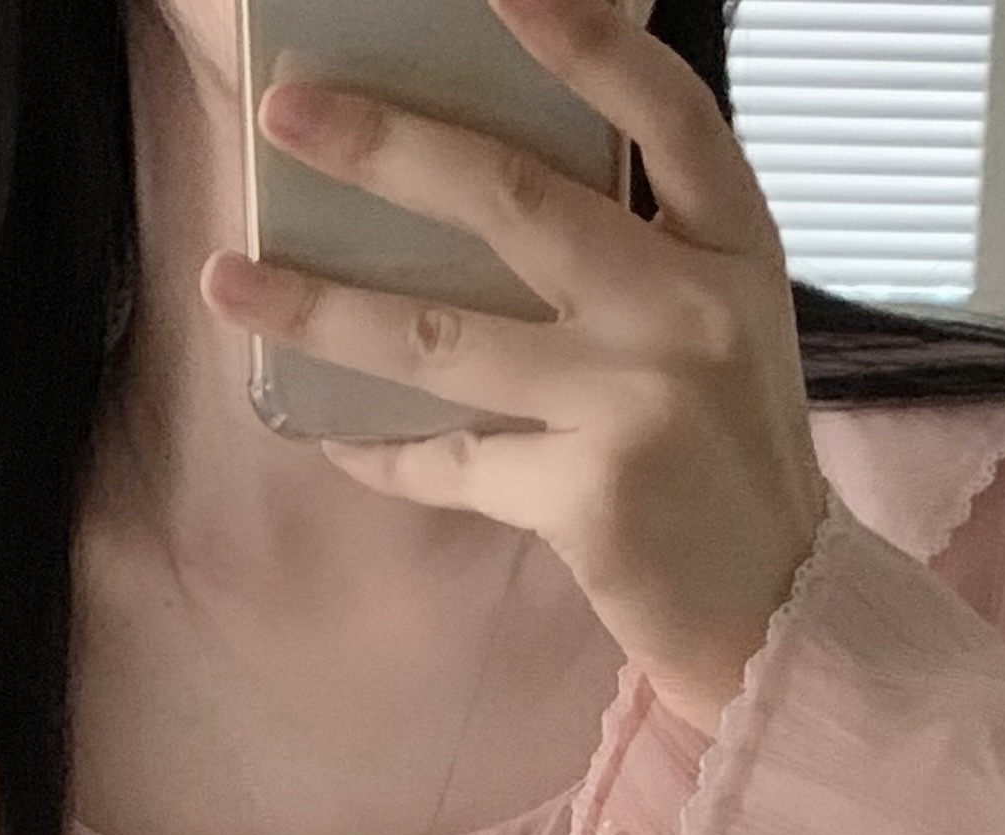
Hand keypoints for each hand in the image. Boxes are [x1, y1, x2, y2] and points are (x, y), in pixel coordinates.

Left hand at [202, 0, 830, 732]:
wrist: (775, 607)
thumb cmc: (726, 450)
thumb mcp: (721, 318)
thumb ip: (643, 243)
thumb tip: (481, 176)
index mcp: (732, 244)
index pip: (664, 107)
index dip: (583, 35)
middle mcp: (689, 310)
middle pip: (516, 201)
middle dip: (389, 149)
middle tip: (285, 114)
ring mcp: (636, 405)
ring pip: (444, 340)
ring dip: (321, 309)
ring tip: (228, 280)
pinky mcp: (588, 498)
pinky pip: (450, 462)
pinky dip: (382, 454)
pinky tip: (324, 435)